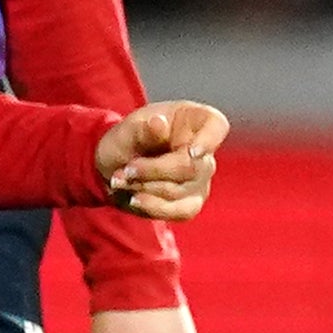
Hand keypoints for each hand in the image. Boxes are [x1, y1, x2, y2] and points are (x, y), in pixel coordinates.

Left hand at [96, 101, 226, 221]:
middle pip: (191, 167)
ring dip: (145, 187)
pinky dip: (153, 207)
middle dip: (154, 171)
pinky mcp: (191, 203)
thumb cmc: (127, 140)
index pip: (216, 126)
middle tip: (127, 169)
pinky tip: (134, 199)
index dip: (209, 139)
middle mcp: (205, 151)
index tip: (192, 152)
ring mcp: (201, 180)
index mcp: (194, 120)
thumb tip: (159, 123)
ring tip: (120, 180)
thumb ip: (142, 129)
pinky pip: (180, 211)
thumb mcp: (126, 129)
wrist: (115, 167)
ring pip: (179, 191)